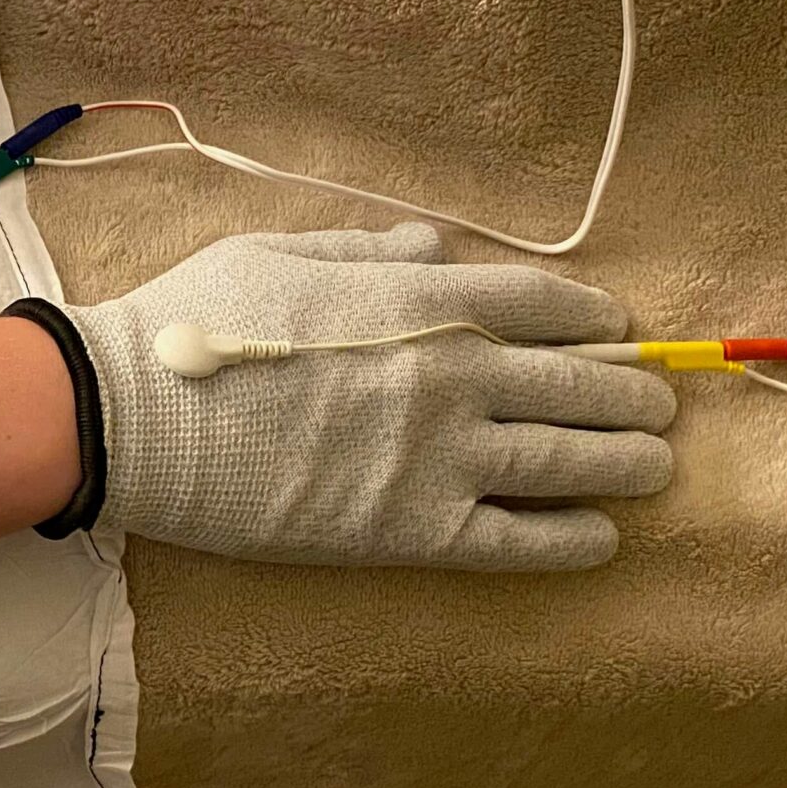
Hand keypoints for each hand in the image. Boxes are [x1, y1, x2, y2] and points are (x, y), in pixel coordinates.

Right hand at [62, 222, 675, 569]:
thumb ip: (369, 247)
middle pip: (581, 382)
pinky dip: (575, 539)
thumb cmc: (191, 325)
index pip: (547, 303)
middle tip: (655, 403)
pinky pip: (521, 541)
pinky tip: (600, 536)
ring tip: (653, 465)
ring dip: (628, 462)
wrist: (132, 419)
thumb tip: (433, 246)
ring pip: (573, 462)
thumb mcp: (276, 254)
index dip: (596, 317)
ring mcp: (437, 459)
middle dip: (633, 391)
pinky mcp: (410, 533)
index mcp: (421, 300)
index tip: (618, 328)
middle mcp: (451, 375)